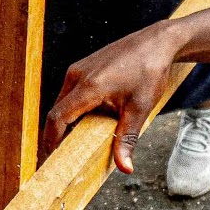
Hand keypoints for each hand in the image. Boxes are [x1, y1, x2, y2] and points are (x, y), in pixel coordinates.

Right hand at [43, 21, 186, 171]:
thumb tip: (124, 167)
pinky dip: (74, 109)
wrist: (157, 42)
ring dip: (66, 121)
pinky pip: (71, 91)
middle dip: (57, 134)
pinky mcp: (84, 66)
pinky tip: (88, 120)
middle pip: (57, 110)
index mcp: (89, 87)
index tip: (51, 158)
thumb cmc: (150, 71)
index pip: (58, 117)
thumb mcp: (140, 108)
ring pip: (64, 101)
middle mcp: (77, 75)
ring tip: (76, 141)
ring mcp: (79, 69)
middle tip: (63, 156)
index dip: (51, 140)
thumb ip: (128, 138)